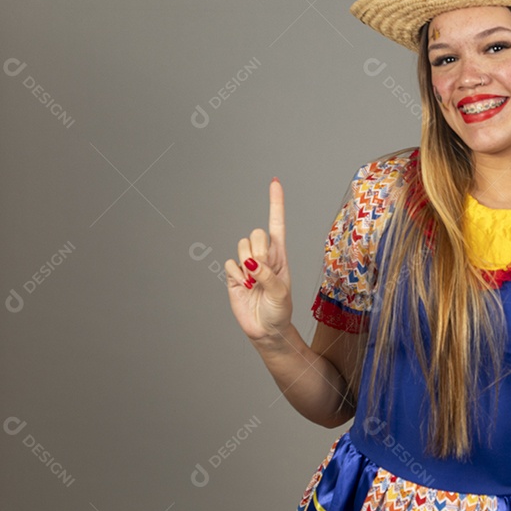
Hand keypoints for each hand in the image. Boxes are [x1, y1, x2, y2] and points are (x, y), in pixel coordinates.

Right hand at [225, 177, 293, 341]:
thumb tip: (251, 262)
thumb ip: (268, 276)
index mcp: (280, 255)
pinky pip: (229, 264)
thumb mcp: (281, 294)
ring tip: (255, 283)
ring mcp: (247, 264)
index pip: (277, 223)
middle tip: (263, 272)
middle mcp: (263, 255)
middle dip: (259, 251)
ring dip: (248, 265)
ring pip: (241, 246)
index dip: (276, 202)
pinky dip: (237, 276)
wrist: (266, 329)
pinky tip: (244, 287)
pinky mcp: (234, 275)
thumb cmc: (280, 310)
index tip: (274, 181)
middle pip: (256, 233)